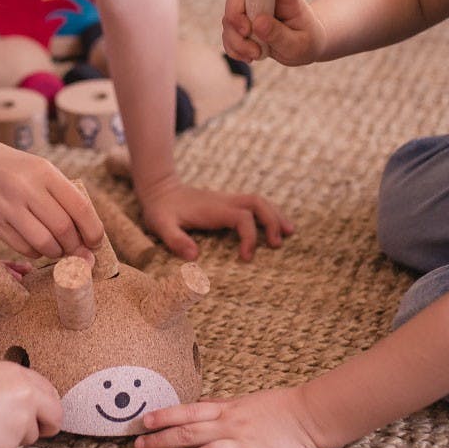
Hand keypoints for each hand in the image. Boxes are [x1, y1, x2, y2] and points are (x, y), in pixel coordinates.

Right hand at [0, 137, 104, 258]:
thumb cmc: (8, 167)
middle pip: (64, 228)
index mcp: (44, 171)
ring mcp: (7, 205)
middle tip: (78, 253)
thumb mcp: (37, 169)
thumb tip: (87, 232)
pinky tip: (37, 246)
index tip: (96, 243)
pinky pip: (22, 247)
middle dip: (75, 247)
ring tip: (57, 251)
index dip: (93, 231)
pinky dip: (36, 253)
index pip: (80, 207)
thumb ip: (60, 194)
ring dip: (56, 253)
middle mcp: (26, 187)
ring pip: (44, 242)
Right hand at [0, 360, 63, 447]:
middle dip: (49, 424)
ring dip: (18, 437)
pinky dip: (5, 446)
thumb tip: (28, 407)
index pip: (47, 389)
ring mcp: (24, 412)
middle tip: (38, 432)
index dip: (45, 405)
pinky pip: (18, 445)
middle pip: (56, 411)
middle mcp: (26, 389)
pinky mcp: (17, 434)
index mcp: (17, 372)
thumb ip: (11, 390)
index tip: (40, 415)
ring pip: (34, 433)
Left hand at [134, 386, 323, 447]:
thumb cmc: (275, 407)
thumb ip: (219, 406)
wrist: (309, 414)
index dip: (163, 416)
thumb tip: (197, 406)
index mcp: (225, 410)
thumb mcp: (243, 401)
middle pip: (188, 432)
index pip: (187, 412)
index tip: (142, 422)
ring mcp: (245, 443)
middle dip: (161, 440)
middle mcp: (230, 425)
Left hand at [136, 174, 292, 261]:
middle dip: (272, 221)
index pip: (242, 218)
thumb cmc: (160, 211)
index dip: (249, 237)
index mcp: (212, 209)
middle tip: (279, 244)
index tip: (245, 258)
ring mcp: (226, 200)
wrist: (159, 190)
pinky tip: (273, 226)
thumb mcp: (161, 225)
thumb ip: (175, 240)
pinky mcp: (226, 203)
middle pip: (257, 203)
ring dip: (275, 215)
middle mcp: (223, 202)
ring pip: (258, 201)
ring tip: (289, 233)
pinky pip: (253, 205)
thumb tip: (195, 256)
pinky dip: (267, 213)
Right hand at [222, 0, 325, 65]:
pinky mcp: (240, 24)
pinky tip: (250, 56)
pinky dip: (234, 48)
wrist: (301, 47)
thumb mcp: (299, 45)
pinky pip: (226, 35)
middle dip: (235, 17)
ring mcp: (249, 9)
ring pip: (228, 18)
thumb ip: (280, 35)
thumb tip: (258, 23)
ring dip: (237, 41)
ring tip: (257, 53)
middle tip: (247, 32)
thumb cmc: (305, 40)